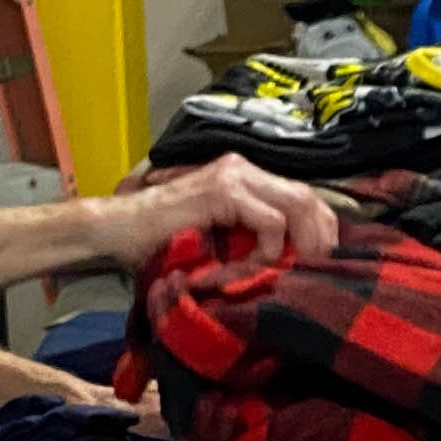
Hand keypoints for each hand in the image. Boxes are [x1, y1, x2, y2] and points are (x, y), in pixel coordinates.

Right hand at [87, 155, 339, 271]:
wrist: (117, 232)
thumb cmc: (160, 243)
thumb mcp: (218, 242)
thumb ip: (249, 241)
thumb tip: (291, 265)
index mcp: (245, 178)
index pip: (302, 195)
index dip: (321, 228)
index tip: (323, 262)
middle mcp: (244, 169)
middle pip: (308, 196)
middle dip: (322, 236)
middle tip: (321, 270)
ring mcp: (234, 175)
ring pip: (297, 203)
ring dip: (303, 242)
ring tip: (295, 271)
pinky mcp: (222, 191)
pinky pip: (269, 220)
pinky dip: (271, 248)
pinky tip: (256, 266)